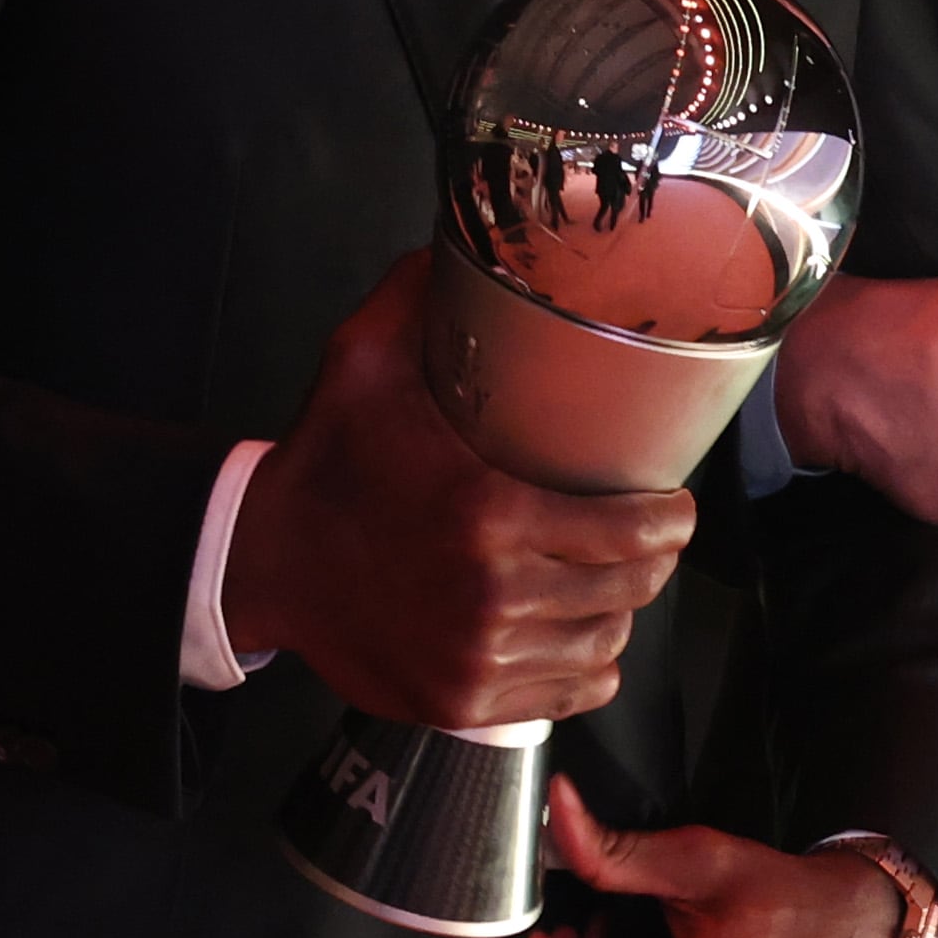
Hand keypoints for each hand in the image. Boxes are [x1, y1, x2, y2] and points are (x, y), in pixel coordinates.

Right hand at [223, 254, 693, 727]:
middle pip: (630, 591)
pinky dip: (586, 667)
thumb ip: (420, 295)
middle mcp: (494, 596)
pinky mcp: (464, 704)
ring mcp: (481, 661)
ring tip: (613, 578)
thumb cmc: (325, 462)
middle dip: (653, 561)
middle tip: (649, 533)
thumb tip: (466, 233)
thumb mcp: (360, 361)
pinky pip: (569, 695)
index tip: (674, 501)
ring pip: (605, 646)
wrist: (262, 563)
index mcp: (489, 515)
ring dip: (620, 612)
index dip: (673, 519)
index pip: (635, 532)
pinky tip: (579, 631)